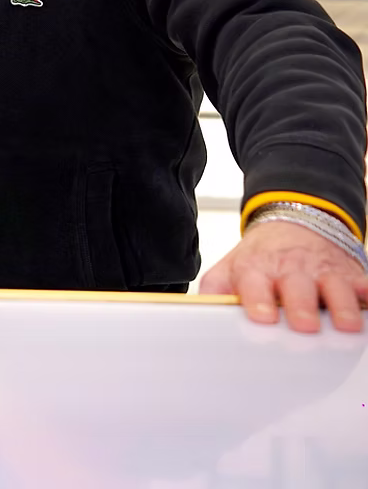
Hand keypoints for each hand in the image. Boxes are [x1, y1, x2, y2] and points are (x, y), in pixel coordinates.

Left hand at [200, 219, 367, 331]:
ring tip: (346, 324)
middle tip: (304, 324)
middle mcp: (291, 270)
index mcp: (257, 269)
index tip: (261, 316)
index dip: (257, 300)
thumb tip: (195, 314)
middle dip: (300, 305)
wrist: (294, 222)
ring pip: (335, 287)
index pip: (254, 283)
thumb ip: (216, 289)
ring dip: (341, 305)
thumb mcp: (232, 266)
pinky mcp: (351, 274)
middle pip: (297, 287)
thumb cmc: (263, 256)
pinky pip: (365, 285)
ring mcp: (323, 271)